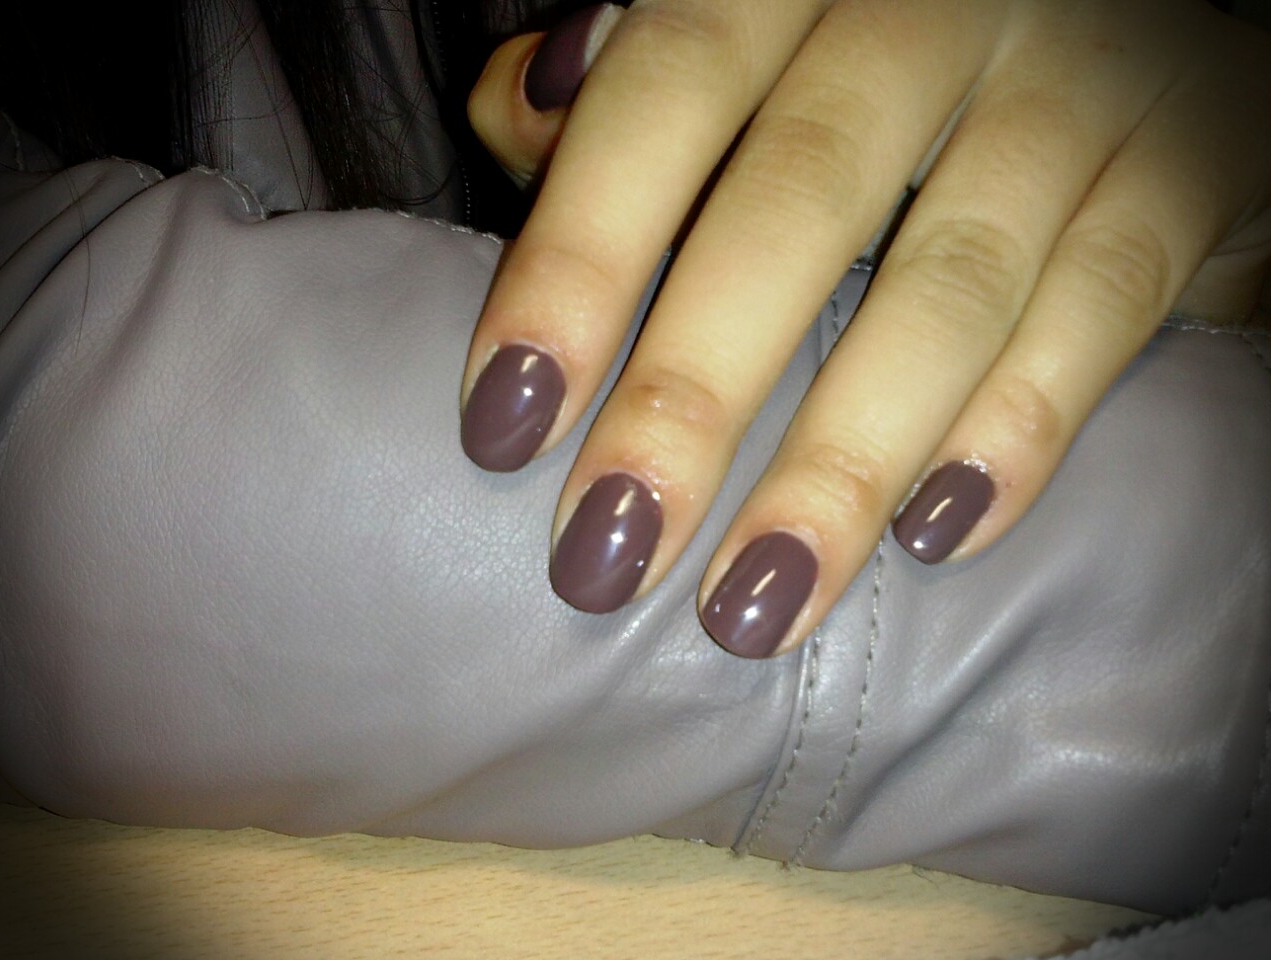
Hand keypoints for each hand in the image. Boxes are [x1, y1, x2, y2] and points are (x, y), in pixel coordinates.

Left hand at [462, 0, 1270, 656]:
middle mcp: (935, 9)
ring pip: (950, 285)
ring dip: (841, 462)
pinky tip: (936, 537)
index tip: (507, 424)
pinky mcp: (1186, 164)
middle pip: (798, 204)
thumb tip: (519, 114)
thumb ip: (622, 82)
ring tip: (751, 604)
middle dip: (693, 395)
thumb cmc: (868, 53)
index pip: (665, 98)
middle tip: (609, 554)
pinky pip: (1106, 303)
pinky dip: (1021, 428)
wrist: (1105, 24)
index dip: (580, 259)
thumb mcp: (744, 39)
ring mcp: (1074, 82)